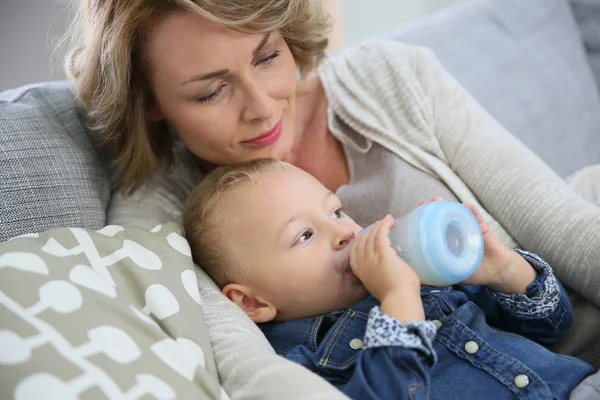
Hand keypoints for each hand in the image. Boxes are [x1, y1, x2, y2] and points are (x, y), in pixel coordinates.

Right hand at [350, 215, 423, 321]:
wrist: (400, 300)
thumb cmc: (396, 296)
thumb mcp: (380, 285)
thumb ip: (379, 275)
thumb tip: (388, 267)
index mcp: (360, 272)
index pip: (355, 251)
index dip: (360, 240)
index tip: (367, 233)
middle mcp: (363, 264)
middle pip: (362, 241)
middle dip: (370, 230)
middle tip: (380, 223)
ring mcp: (371, 258)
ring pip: (371, 236)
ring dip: (379, 225)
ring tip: (388, 219)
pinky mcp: (382, 253)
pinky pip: (380, 234)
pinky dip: (384, 226)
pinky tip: (390, 221)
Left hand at [420, 197, 535, 292]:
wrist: (496, 272)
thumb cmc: (473, 272)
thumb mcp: (453, 274)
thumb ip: (439, 274)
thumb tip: (420, 278)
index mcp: (446, 241)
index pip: (432, 228)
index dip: (423, 221)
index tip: (413, 216)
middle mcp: (455, 231)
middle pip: (442, 217)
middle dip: (431, 209)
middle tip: (423, 203)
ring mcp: (468, 227)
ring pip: (456, 213)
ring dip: (447, 205)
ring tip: (438, 200)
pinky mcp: (482, 226)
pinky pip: (476, 216)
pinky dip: (471, 210)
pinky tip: (465, 205)